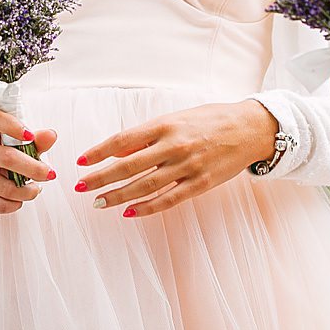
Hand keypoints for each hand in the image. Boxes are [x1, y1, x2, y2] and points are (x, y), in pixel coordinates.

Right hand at [0, 106, 58, 221]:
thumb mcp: (16, 151)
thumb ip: (35, 143)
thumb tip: (50, 135)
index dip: (12, 125)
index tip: (30, 136)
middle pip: (6, 157)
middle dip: (33, 168)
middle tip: (48, 174)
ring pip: (6, 187)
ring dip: (27, 191)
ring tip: (33, 190)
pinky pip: (0, 203)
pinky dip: (16, 204)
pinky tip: (17, 200)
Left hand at [74, 100, 276, 218]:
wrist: (249, 128)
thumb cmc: (209, 119)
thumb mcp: (176, 117)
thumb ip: (148, 134)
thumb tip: (118, 151)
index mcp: (165, 125)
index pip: (123, 140)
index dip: (99, 151)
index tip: (81, 161)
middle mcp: (174, 146)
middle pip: (129, 166)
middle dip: (101, 177)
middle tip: (81, 187)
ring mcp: (188, 167)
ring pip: (145, 186)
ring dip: (118, 196)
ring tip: (99, 203)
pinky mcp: (200, 184)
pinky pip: (169, 200)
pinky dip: (147, 208)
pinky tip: (130, 212)